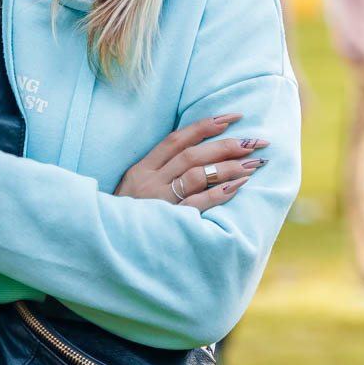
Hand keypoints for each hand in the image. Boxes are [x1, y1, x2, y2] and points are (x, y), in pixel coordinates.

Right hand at [114, 114, 268, 212]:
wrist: (109, 246)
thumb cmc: (128, 217)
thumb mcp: (134, 188)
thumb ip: (159, 171)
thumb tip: (196, 154)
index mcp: (141, 170)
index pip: (175, 140)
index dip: (205, 126)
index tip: (233, 117)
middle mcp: (149, 182)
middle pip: (191, 155)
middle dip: (226, 146)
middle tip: (254, 142)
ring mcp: (158, 202)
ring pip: (197, 175)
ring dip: (228, 167)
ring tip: (253, 164)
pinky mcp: (168, 222)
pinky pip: (198, 204)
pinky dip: (219, 193)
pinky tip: (238, 187)